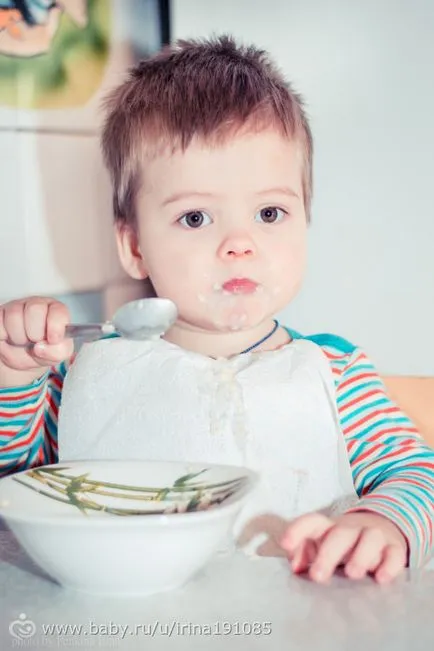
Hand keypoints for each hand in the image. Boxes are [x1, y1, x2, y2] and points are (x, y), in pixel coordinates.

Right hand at [0, 297, 72, 386]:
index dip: (56, 326)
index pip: (58, 311)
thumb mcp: (55, 355)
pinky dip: (3, 335)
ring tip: (20, 341)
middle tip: (34, 342)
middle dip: (35, 333)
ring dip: (18, 336)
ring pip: (14, 315)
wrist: (17, 359)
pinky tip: (7, 338)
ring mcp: (16, 306)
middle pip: (35, 309)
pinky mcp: (0, 313)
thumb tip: (40, 347)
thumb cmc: (41, 352)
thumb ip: (58, 352)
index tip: (53, 340)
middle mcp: (36, 305)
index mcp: (56, 312)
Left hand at [280, 511, 407, 583]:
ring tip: (352, 574)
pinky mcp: (394, 548)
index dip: (298, 530)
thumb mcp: (323, 544)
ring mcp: (375, 535)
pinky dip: (389, 565)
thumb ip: (305, 552)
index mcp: (329, 526)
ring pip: (370, 538)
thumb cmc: (344, 542)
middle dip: (329, 554)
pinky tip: (381, 578)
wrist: (382, 527)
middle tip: (318, 577)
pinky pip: (394, 554)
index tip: (285, 544)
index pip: (312, 521)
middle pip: (340, 534)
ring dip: (361, 556)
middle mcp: (352, 528)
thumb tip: (294, 565)